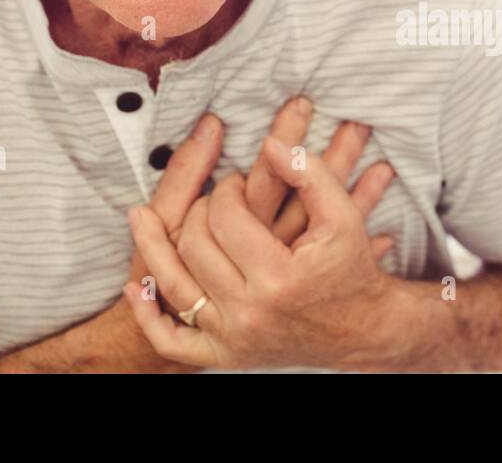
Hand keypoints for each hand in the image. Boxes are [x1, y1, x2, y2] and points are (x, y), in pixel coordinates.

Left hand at [122, 137, 397, 369]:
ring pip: (174, 287)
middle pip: (196, 247)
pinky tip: (137, 286)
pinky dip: (149, 316)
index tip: (237, 182)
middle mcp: (250, 312)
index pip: (226, 218)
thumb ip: (311, 174)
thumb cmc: (352, 269)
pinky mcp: (226, 356)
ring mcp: (234, 339)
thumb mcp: (344, 216)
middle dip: (200, 212)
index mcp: (279, 277)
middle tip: (216, 200)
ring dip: (154, 248)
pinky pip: (172, 342)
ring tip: (142, 218)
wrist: (364, 331)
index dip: (227, 190)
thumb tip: (271, 144)